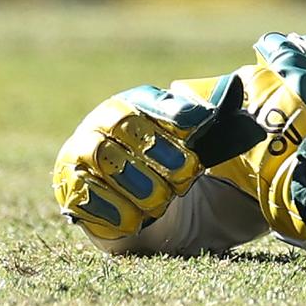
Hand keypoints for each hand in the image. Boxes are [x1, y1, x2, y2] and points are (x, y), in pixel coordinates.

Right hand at [52, 74, 265, 239]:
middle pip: (122, 128)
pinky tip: (138, 219)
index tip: (197, 128)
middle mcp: (100, 125)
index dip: (171, 114)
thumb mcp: (201, 137)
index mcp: (132, 106)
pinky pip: (87, 196)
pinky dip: (118, 210)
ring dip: (142, 185)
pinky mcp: (70, 192)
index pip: (146, 101)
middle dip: (161, 155)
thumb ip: (214, 112)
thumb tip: (235, 86)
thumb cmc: (176, 166)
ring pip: (106, 161)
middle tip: (187, 176)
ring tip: (162, 200)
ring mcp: (80, 157)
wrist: (152, 211)